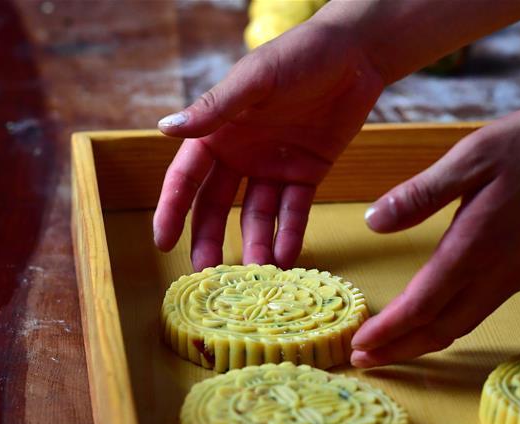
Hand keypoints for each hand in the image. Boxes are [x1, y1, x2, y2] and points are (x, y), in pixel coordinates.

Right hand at [153, 21, 383, 269]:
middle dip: (211, 240)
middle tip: (207, 274)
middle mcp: (241, 154)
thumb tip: (164, 129)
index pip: (188, 177)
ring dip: (256, 243)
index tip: (163, 243)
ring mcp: (274, 167)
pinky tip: (287, 258)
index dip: (173, 210)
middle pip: (218, 206)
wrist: (356, 54)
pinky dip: (290, 233)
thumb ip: (214, 108)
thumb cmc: (299, 55)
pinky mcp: (307, 174)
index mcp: (219, 132)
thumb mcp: (255, 80)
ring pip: (257, 215)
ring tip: (257, 274)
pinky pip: (295, 210)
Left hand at [350, 106, 519, 366]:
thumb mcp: (475, 155)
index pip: (422, 305)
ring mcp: (512, 277)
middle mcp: (494, 274)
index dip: (388, 330)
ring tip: (388, 348)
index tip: (358, 346)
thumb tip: (373, 221)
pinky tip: (433, 318)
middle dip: (398, 350)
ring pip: (460, 325)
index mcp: (474, 246)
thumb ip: (423, 192)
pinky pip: (477, 312)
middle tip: (362, 361)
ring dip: (421, 342)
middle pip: (439, 330)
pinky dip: (446, 325)